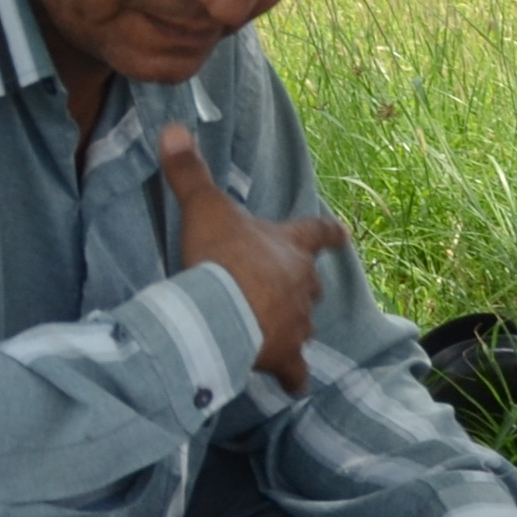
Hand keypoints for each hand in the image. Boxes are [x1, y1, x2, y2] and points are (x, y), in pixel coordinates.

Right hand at [157, 121, 349, 393]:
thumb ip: (189, 172)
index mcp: (290, 247)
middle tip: (282, 290)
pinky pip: (296, 370)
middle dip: (300, 287)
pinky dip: (294, 378)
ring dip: (291, 325)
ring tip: (272, 331)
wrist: (224, 310)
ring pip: (303, 324)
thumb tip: (173, 128)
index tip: (343, 233)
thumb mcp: (205, 208)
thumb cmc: (220, 257)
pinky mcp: (285, 356)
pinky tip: (294, 387)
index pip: (318, 232)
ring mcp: (298, 322)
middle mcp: (303, 285)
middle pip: (311, 284)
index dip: (328, 232)